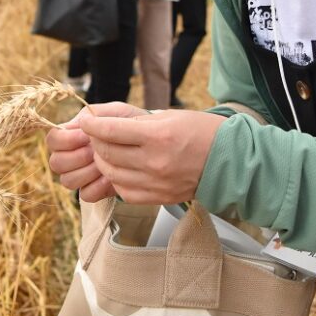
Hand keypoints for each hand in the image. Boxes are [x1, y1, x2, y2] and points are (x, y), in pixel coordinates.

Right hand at [46, 102, 145, 201]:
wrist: (150, 143)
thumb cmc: (129, 123)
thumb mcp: (115, 112)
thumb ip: (95, 114)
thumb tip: (79, 124)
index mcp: (71, 136)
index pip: (52, 140)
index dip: (65, 140)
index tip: (85, 136)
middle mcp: (71, 157)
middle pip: (56, 163)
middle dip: (76, 157)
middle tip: (95, 151)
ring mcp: (81, 176)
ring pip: (68, 180)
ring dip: (86, 171)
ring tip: (105, 163)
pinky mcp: (94, 191)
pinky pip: (85, 194)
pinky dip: (96, 186)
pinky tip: (109, 178)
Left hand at [76, 108, 225, 204]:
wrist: (228, 160)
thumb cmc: (199, 132)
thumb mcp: (168, 117)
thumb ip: (135, 123)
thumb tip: (103, 124)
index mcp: (158, 136)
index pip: (110, 131)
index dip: (92, 125)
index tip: (86, 121)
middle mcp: (154, 162)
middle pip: (106, 153)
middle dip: (95, 142)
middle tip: (98, 135)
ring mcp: (155, 183)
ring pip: (111, 173)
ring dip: (103, 160)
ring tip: (108, 151)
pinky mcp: (157, 198)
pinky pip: (123, 190)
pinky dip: (116, 178)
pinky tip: (122, 168)